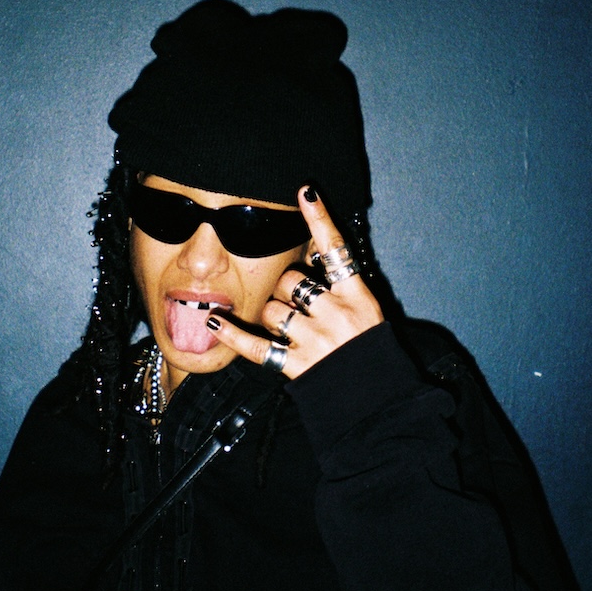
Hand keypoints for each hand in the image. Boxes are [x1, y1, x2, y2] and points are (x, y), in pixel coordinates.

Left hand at [205, 186, 383, 378]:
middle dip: (285, 287)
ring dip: (272, 315)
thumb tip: (311, 253)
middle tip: (296, 303)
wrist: (378, 400)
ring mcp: (315, 339)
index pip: (336, 249)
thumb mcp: (368, 310)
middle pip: (290, 280)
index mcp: (356, 296)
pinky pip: (255, 345)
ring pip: (271, 309)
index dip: (320, 218)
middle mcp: (336, 313)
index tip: (305, 190)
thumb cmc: (371, 353)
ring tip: (289, 329)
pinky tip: (213, 320)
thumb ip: (340, 284)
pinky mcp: (296, 365)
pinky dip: (231, 333)